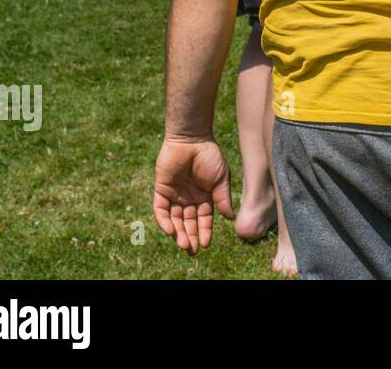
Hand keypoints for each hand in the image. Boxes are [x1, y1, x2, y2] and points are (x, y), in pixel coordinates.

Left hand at [153, 137, 234, 255]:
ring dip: (178, 233)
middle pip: (188, 222)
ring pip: (174, 219)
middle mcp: (188, 198)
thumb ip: (223, 198)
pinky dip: (164, 221)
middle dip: (190, 237)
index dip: (204, 232)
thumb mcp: (221, 179)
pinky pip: (160, 209)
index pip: (203, 219)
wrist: (192, 139)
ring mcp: (174, 195)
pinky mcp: (161, 189)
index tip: (205, 245)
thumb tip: (230, 218)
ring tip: (183, 244)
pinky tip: (170, 230)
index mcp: (204, 197)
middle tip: (192, 251)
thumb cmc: (210, 156)